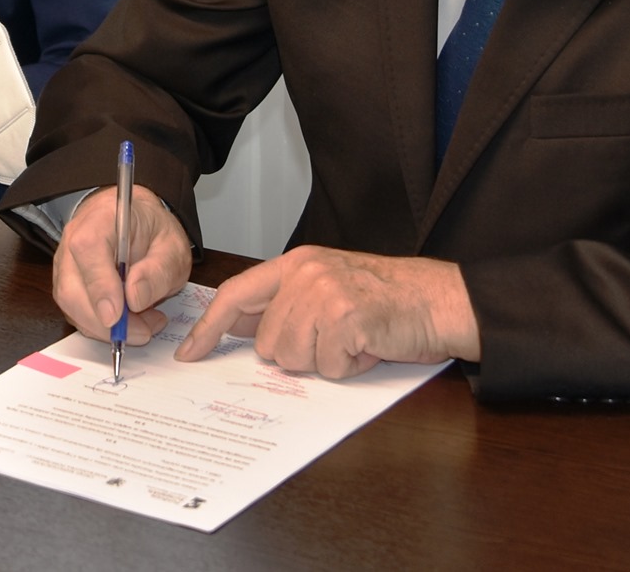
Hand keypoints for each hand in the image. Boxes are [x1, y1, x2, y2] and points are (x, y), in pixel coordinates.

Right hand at [51, 184, 192, 346]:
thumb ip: (158, 271)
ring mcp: (65, 262)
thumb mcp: (173, 248)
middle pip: (71, 287)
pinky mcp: (65, 283)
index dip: (99, 286)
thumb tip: (134, 298)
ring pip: (71, 305)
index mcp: (102, 218)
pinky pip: (75, 312)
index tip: (116, 316)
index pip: (88, 249)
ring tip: (143, 324)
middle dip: (104, 322)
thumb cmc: (154, 231)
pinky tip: (128, 321)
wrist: (139, 221)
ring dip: (105, 327)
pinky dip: (101, 326)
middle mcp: (74, 237)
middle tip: (143, 330)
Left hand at [175, 246, 478, 377]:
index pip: (236, 294)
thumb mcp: (326, 289)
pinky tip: (369, 345)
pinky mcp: (346, 318)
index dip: (209, 327)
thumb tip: (235, 326)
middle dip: (299, 353)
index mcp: (296, 264)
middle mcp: (305, 273)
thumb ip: (281, 304)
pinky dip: (349, 366)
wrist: (439, 299)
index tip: (189, 353)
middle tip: (336, 338)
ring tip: (354, 339)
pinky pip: (328, 366)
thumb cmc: (386, 300)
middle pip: (267, 343)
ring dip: (326, 360)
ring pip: (293, 357)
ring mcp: (325, 293)